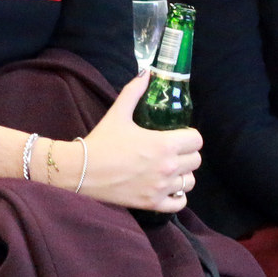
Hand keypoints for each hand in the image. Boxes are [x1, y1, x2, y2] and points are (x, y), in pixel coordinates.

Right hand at [77, 70, 200, 212]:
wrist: (80, 171)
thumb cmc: (101, 141)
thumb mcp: (118, 113)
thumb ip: (134, 91)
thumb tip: (146, 73)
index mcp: (164, 144)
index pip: (197, 140)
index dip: (190, 136)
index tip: (180, 135)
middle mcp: (167, 167)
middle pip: (196, 160)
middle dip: (187, 154)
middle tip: (174, 151)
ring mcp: (161, 187)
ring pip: (190, 182)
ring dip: (183, 174)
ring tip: (170, 169)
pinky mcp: (152, 203)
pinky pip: (179, 202)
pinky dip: (178, 196)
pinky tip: (168, 187)